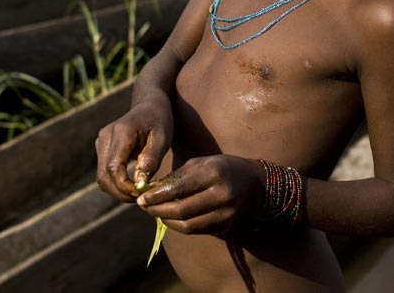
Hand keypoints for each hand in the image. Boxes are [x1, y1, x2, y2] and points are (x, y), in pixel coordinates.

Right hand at [95, 98, 171, 201]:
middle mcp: (105, 136)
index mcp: (121, 132)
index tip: (141, 193)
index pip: (113, 167)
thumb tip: (138, 183)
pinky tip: (132, 184)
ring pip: (101, 176)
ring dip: (117, 190)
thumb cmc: (160, 120)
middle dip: (121, 192)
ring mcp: (101, 141)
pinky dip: (116, 182)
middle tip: (141, 197)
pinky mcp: (101, 147)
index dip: (124, 186)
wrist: (149, 104)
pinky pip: (104, 171)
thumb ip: (151, 160)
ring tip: (138, 192)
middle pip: (104, 175)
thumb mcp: (163, 138)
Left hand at [136, 154, 262, 235]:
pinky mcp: (226, 226)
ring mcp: (226, 214)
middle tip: (143, 207)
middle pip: (182, 210)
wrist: (252, 183)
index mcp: (214, 173)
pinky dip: (179, 226)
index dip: (157, 196)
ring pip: (188, 226)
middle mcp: (222, 195)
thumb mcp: (201, 163)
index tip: (141, 198)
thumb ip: (177, 176)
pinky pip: (197, 231)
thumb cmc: (221, 168)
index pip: (180, 188)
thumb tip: (150, 190)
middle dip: (158, 210)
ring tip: (154, 213)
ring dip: (166, 221)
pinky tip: (170, 218)